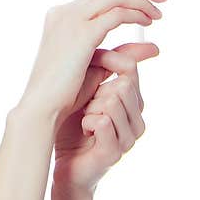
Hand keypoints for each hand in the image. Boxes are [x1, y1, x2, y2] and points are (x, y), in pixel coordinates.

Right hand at [16, 0, 166, 133]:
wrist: (42, 107)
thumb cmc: (65, 94)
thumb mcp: (100, 67)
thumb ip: (124, 52)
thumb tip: (154, 47)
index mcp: (61, 17)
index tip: (148, 0)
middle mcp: (64, 13)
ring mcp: (71, 20)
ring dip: (140, 0)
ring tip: (158, 11)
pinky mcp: (82, 33)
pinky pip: (116, 14)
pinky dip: (135, 14)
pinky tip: (147, 22)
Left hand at [52, 44, 155, 192]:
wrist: (62, 162)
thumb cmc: (72, 123)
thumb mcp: (90, 88)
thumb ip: (107, 66)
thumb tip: (119, 37)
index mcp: (136, 104)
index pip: (130, 70)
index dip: (105, 67)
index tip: (88, 80)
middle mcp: (138, 121)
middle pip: (123, 84)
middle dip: (96, 92)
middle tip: (87, 109)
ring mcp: (129, 138)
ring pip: (112, 101)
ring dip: (90, 108)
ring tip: (86, 121)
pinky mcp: (115, 151)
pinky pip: (101, 121)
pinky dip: (86, 122)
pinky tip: (85, 133)